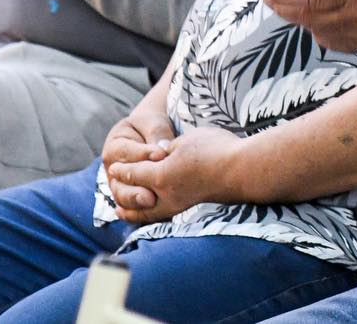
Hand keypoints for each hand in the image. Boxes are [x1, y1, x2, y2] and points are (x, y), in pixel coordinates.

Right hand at [101, 111, 175, 213]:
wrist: (152, 135)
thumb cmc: (151, 125)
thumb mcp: (152, 121)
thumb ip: (156, 132)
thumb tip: (163, 148)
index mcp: (114, 147)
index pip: (125, 153)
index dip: (143, 154)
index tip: (161, 154)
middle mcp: (113, 170)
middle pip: (118, 183)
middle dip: (133, 190)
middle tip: (150, 192)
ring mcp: (121, 186)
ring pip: (123, 199)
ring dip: (136, 202)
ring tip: (152, 202)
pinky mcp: (133, 197)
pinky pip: (135, 208)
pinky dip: (143, 212)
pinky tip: (156, 212)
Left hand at [106, 126, 242, 224]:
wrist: (243, 170)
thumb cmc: (215, 150)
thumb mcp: (186, 141)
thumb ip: (167, 149)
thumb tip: (157, 156)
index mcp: (161, 176)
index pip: (134, 174)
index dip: (123, 170)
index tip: (114, 167)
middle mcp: (166, 195)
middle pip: (135, 200)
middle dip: (122, 194)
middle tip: (113, 188)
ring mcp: (180, 204)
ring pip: (147, 214)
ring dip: (132, 211)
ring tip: (121, 211)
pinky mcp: (191, 206)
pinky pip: (162, 215)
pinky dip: (149, 215)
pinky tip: (150, 212)